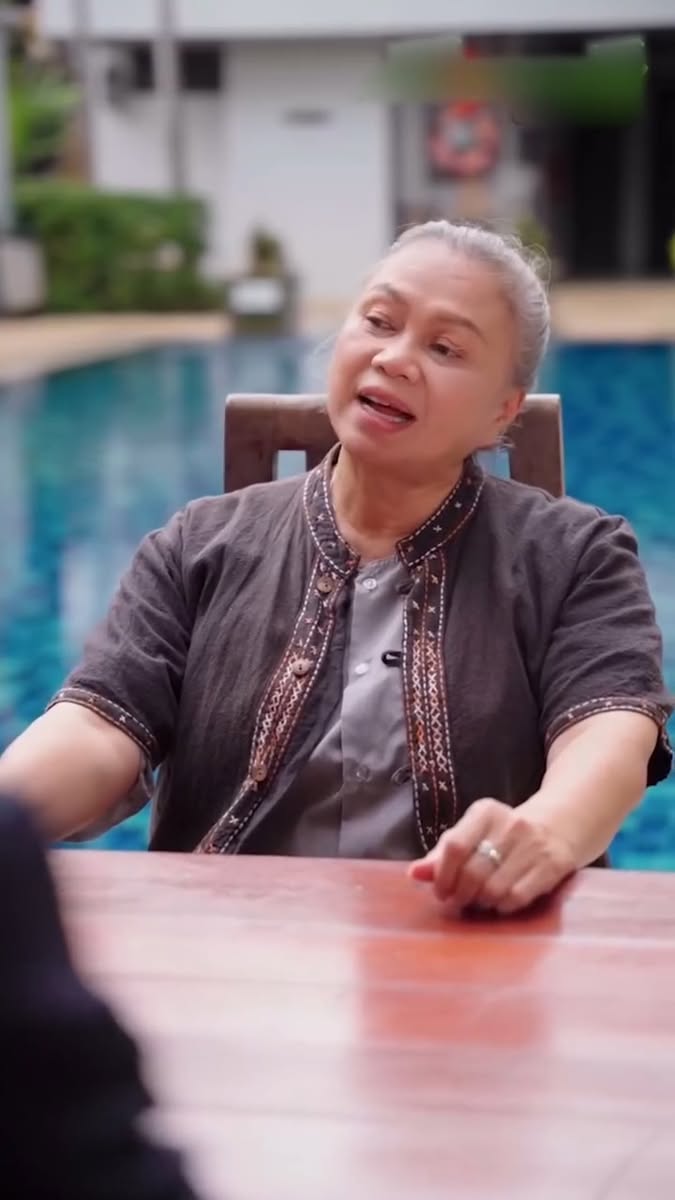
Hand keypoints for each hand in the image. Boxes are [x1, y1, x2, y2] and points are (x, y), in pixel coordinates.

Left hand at [408, 798, 576, 915]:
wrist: (558, 825)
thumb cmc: (503, 834)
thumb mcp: (473, 833)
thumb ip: (442, 854)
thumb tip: (414, 874)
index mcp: (485, 812)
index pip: (454, 846)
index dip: (442, 875)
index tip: (440, 890)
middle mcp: (510, 825)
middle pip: (473, 873)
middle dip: (460, 894)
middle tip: (459, 900)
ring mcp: (534, 845)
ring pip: (494, 889)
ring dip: (481, 903)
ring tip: (479, 900)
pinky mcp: (552, 866)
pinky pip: (517, 898)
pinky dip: (502, 907)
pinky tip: (500, 902)